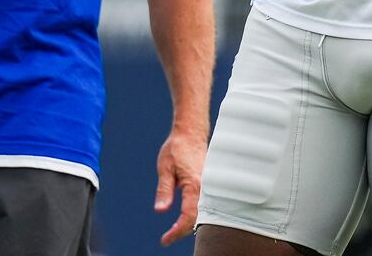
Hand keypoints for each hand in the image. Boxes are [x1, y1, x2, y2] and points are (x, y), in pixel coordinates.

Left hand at [154, 128, 206, 245]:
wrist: (191, 132)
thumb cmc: (177, 148)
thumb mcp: (165, 169)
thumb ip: (164, 191)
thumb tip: (161, 210)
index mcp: (195, 184)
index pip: (188, 216)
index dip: (177, 231)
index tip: (165, 239)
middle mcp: (207, 186)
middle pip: (198, 218)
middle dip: (183, 231)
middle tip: (168, 237)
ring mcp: (210, 184)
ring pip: (204, 212)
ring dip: (190, 223)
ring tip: (174, 230)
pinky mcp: (210, 183)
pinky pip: (206, 203)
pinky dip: (196, 214)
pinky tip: (186, 217)